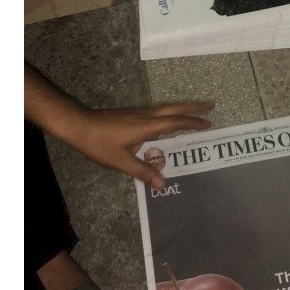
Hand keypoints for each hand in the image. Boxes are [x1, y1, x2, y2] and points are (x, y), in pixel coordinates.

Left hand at [67, 102, 213, 189]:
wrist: (79, 125)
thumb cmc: (99, 144)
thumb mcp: (121, 162)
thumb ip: (142, 172)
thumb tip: (163, 184)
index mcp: (146, 126)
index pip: (174, 122)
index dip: (192, 123)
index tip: (208, 123)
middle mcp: (145, 116)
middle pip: (174, 108)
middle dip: (193, 107)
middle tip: (211, 104)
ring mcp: (138, 113)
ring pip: (166, 107)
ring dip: (182, 107)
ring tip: (195, 110)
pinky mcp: (131, 114)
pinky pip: (158, 111)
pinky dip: (170, 112)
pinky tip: (168, 119)